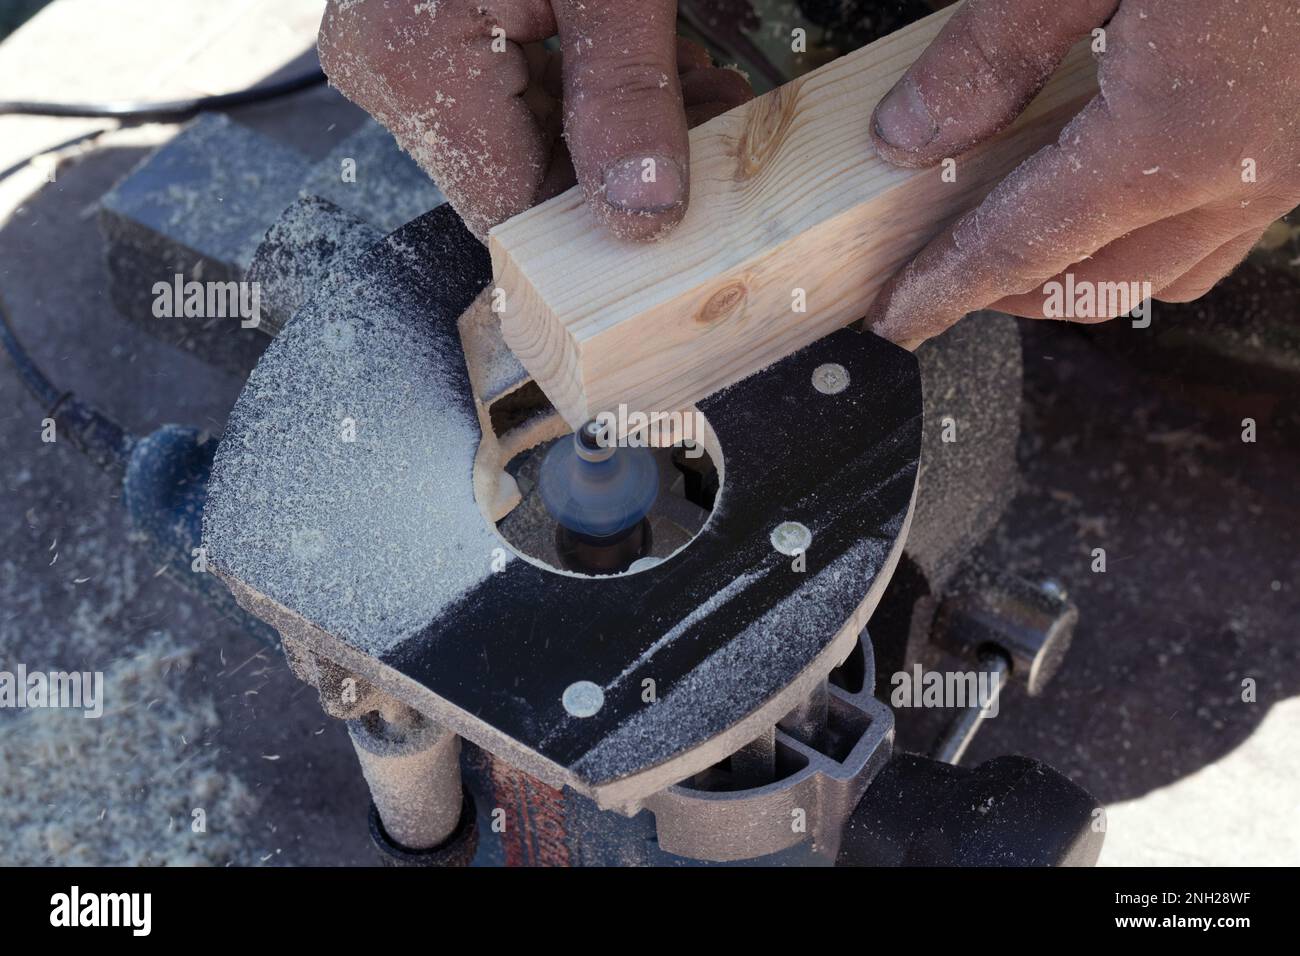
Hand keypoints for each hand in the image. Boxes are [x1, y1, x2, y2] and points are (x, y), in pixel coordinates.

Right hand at [318, 0, 751, 241]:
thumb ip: (627, 94)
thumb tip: (641, 213)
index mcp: (410, 59)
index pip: (507, 210)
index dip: (597, 231)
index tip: (683, 220)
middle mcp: (387, 65)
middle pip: (519, 175)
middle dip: (622, 172)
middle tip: (712, 146)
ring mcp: (403, 46)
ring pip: (525, 138)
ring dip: (617, 133)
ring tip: (701, 102)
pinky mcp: (432, 25)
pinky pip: (517, 89)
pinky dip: (590, 91)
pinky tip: (657, 74)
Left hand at [863, 0, 1299, 344]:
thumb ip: (987, 55)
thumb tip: (908, 136)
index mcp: (1171, 140)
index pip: (1023, 248)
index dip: (947, 289)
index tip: (897, 318)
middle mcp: (1244, 175)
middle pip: (1101, 285)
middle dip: (1011, 295)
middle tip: (944, 273)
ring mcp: (1294, 161)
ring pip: (1171, 268)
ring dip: (1087, 271)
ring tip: (1023, 235)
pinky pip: (1224, 224)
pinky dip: (1151, 231)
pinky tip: (1115, 183)